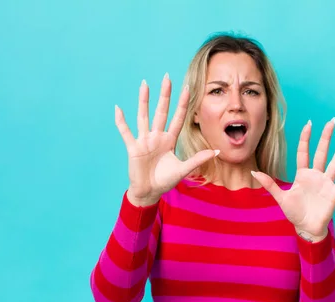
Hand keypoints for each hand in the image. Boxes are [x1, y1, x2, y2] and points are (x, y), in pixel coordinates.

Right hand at [115, 74, 218, 206]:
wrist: (149, 192)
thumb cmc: (165, 180)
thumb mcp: (183, 169)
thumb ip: (197, 159)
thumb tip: (216, 151)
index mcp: (169, 140)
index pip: (177, 118)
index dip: (182, 104)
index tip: (187, 88)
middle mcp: (157, 136)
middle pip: (161, 111)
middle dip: (165, 95)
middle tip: (167, 77)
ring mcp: (144, 141)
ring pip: (144, 116)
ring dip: (144, 100)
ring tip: (145, 84)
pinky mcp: (133, 148)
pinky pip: (126, 132)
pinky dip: (121, 121)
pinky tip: (118, 108)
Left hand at [251, 118, 334, 241]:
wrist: (306, 228)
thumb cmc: (294, 213)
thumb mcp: (280, 197)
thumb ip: (269, 184)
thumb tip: (252, 172)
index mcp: (303, 175)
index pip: (304, 152)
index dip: (306, 138)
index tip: (309, 123)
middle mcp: (316, 175)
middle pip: (322, 152)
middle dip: (326, 137)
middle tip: (332, 121)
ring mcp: (326, 183)